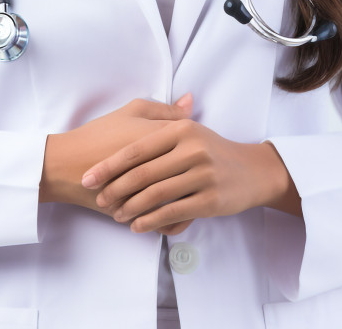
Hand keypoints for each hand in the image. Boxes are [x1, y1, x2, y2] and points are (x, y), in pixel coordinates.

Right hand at [40, 95, 193, 215]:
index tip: (197, 148)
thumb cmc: (100, 134)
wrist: (67, 165)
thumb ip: (164, 109)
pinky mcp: (138, 213)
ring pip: (182, 201)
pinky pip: (166, 222)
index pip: (192, 142)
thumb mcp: (132, 111)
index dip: (197, 144)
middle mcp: (158, 165)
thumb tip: (191, 101)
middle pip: (190, 173)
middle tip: (198, 172)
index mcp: (159, 138)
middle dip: (196, 174)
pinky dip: (173, 220)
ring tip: (188, 193)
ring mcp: (148, 192)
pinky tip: (173, 212)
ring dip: (188, 199)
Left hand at [81, 98, 299, 233]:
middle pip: (143, 173)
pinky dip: (150, 221)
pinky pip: (172, 212)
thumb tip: (128, 115)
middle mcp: (192, 149)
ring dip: (131, 208)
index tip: (89, 177)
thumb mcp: (190, 130)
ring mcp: (202, 175)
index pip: (137, 148)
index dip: (110, 165)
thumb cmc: (212, 149)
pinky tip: (137, 226)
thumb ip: (161, 122)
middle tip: (99, 199)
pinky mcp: (210, 199)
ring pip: (156, 195)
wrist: (253, 171)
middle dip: (116, 188)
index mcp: (181, 129)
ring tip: (116, 215)